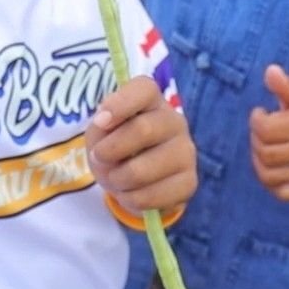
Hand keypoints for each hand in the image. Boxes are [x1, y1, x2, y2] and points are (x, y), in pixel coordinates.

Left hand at [85, 76, 196, 216]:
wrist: (134, 180)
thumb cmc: (115, 146)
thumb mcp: (100, 132)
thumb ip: (101, 124)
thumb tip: (105, 122)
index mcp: (152, 100)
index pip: (144, 89)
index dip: (120, 104)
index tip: (100, 122)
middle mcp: (175, 121)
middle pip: (143, 130)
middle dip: (110, 150)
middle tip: (99, 158)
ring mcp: (186, 152)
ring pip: (143, 170)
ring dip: (117, 179)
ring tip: (116, 178)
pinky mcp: (189, 183)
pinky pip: (150, 196)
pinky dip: (130, 199)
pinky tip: (131, 193)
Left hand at [250, 64, 288, 200]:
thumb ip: (285, 84)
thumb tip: (270, 72)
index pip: (267, 129)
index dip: (256, 120)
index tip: (261, 113)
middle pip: (266, 153)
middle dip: (256, 139)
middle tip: (262, 129)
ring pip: (270, 175)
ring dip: (259, 161)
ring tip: (264, 146)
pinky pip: (285, 194)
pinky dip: (271, 183)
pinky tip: (271, 166)